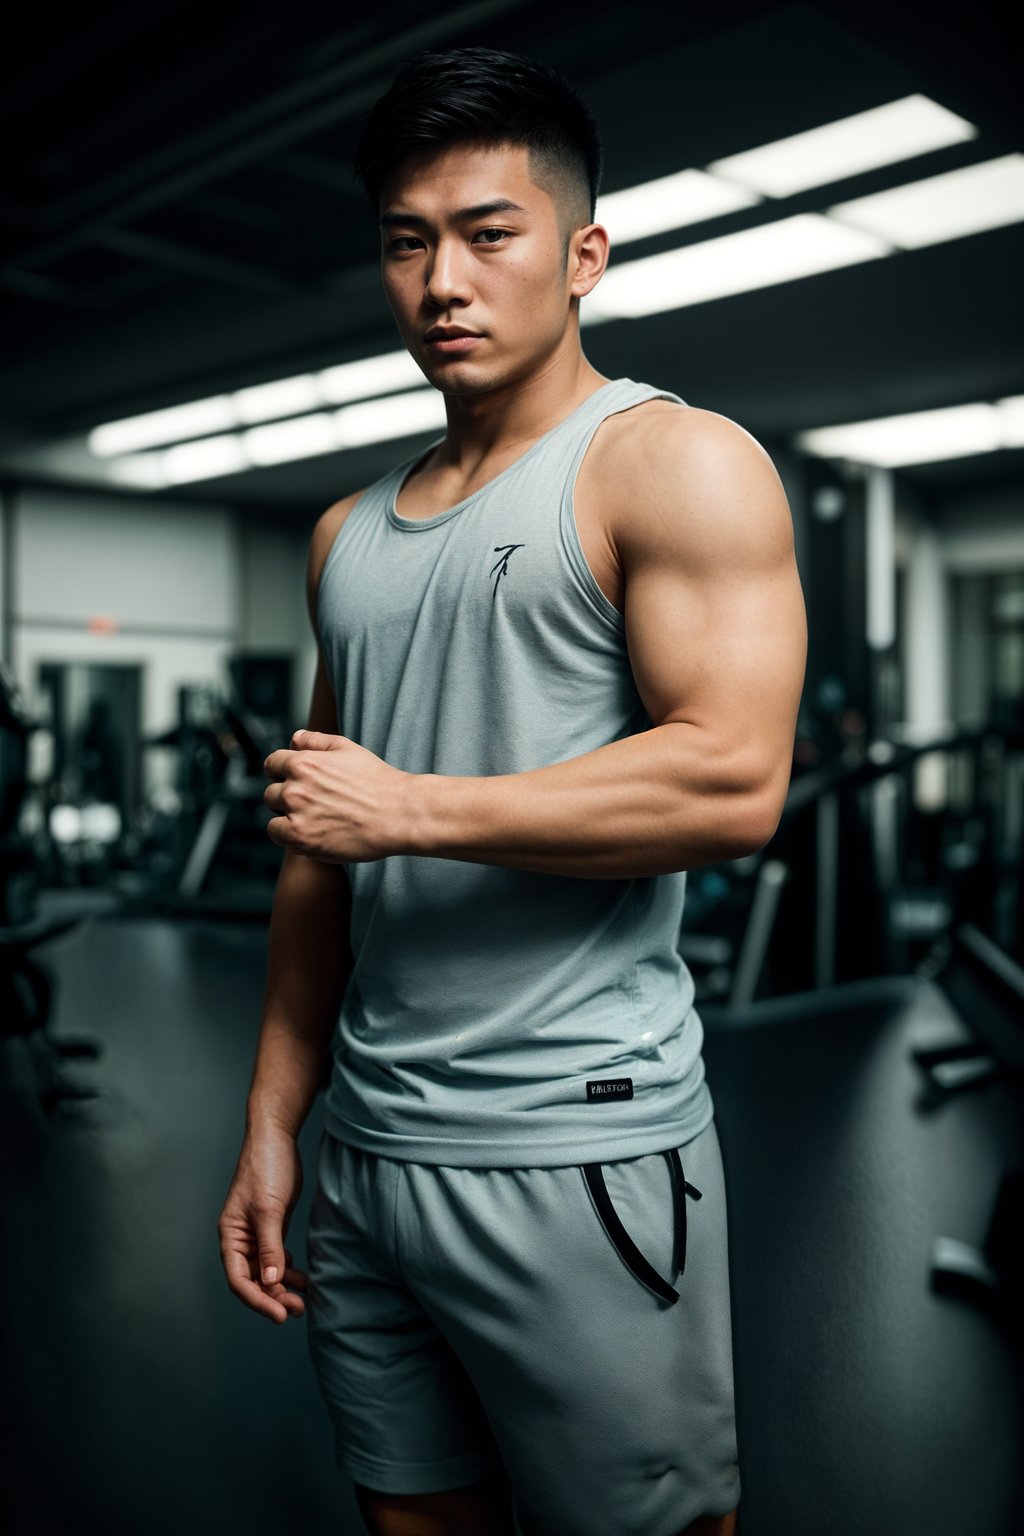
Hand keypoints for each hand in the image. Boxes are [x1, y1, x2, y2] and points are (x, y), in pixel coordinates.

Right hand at [217, 1126, 307, 1324]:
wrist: (276, 1136)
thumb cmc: (266, 1167)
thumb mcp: (269, 1208)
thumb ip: (270, 1245)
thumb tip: (272, 1280)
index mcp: (231, 1235)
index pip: (238, 1279)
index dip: (257, 1300)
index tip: (279, 1314)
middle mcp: (240, 1238)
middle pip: (253, 1280)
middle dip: (273, 1297)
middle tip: (297, 1309)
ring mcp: (256, 1233)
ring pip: (266, 1271)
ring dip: (282, 1287)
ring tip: (303, 1299)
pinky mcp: (272, 1226)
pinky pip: (277, 1257)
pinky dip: (287, 1269)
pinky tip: (301, 1277)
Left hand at [263, 728, 414, 862]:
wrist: (398, 814)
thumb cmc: (377, 781)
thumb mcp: (348, 749)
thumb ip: (316, 741)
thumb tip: (294, 737)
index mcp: (304, 762)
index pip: (272, 764)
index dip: (281, 773)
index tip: (293, 783)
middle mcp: (296, 787)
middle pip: (271, 793)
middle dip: (286, 798)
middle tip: (312, 806)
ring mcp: (296, 814)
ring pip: (273, 816)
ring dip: (287, 818)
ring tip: (314, 820)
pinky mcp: (301, 839)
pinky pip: (278, 835)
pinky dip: (290, 836)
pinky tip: (312, 833)